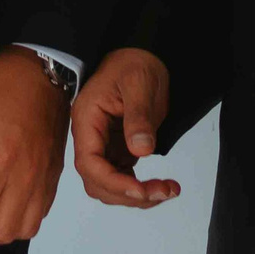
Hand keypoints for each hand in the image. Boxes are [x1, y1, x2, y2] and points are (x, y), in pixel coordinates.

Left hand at [0, 47, 68, 246]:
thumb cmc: (0, 87)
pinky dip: (18, 225)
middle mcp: (26, 176)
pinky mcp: (53, 178)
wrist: (42, 71)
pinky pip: (39, 218)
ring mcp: (43, 180)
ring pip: (22, 231)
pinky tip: (2, 211)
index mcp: (0, 159)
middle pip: (0, 231)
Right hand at [71, 47, 181, 206]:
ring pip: (109, 185)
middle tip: (162, 192)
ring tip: (166, 191)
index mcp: (87, 120)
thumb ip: (139, 116)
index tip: (140, 190)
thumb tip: (141, 150)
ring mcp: (104, 145)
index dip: (112, 182)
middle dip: (128, 194)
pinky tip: (159, 187)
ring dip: (135, 197)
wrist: (142, 56)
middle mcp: (91, 136)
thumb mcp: (139, 83)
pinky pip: (123, 179)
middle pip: (97, 181)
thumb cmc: (135, 64)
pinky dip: (140, 190)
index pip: (89, 162)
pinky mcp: (118, 150)